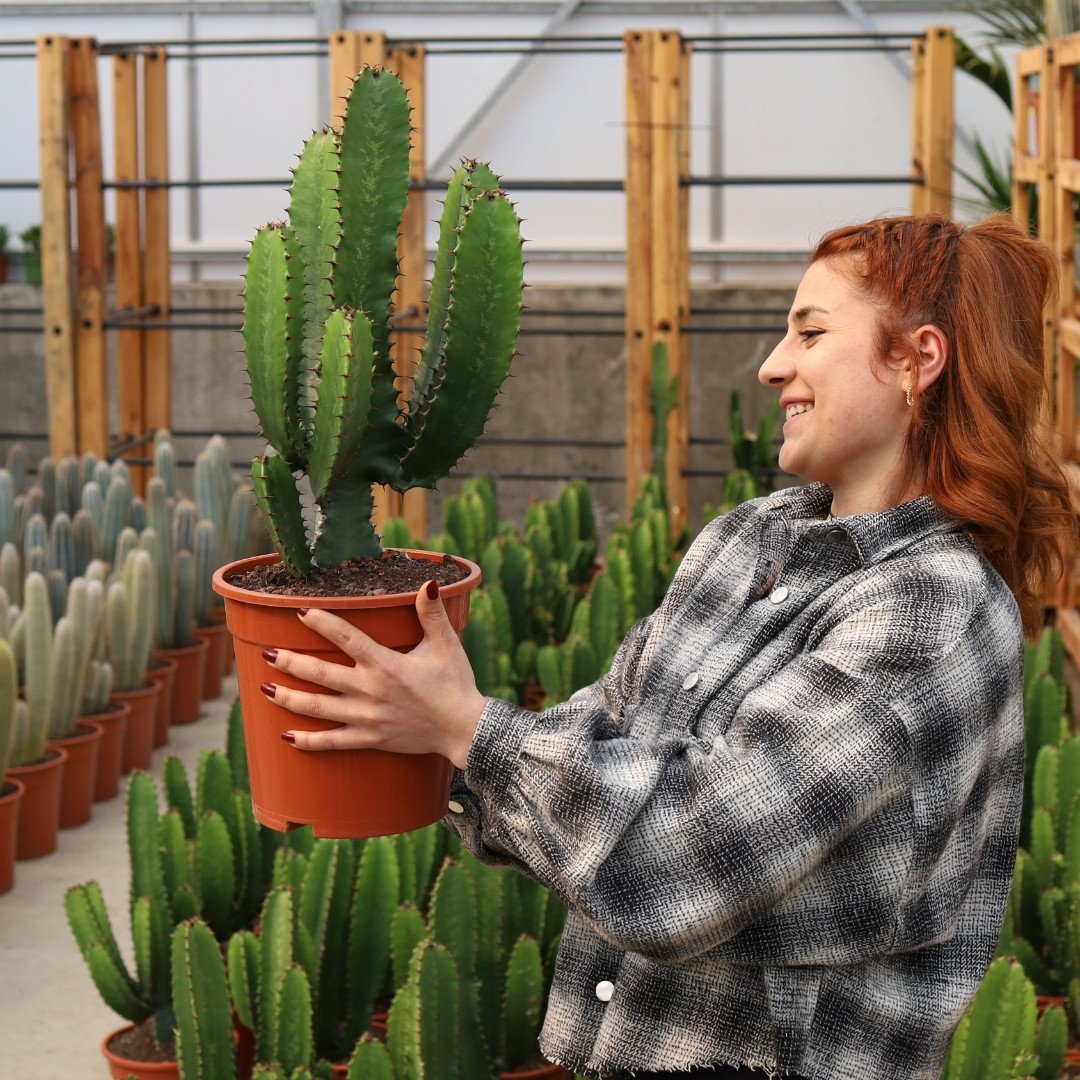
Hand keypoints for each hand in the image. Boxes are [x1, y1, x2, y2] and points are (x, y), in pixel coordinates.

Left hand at [261, 580, 485, 769]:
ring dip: (289, 698)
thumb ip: (432, 614)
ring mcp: (367, 717)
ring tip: (264, 688)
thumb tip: (427, 584)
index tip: (300, 611)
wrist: (464, 729)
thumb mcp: (446, 645)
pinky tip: (287, 736)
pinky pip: (333, 742)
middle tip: (266, 652)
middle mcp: (371, 690)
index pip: (347, 638)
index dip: (322, 623)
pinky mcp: (370, 738)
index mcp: (386, 665)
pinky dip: (309, 741)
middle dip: (290, 662)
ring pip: (319, 708)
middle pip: (321, 674)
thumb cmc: (455, 685)